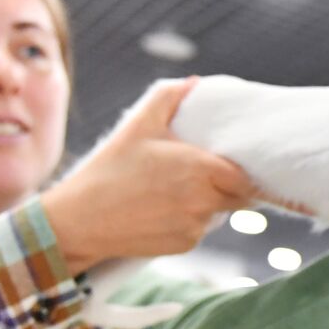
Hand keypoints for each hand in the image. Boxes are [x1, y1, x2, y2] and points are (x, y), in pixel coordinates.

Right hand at [42, 78, 256, 273]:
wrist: (82, 220)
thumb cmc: (111, 169)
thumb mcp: (139, 124)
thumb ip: (170, 97)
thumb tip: (194, 83)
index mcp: (201, 169)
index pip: (246, 177)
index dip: (243, 170)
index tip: (233, 162)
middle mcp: (204, 201)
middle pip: (238, 197)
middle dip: (229, 186)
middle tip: (209, 174)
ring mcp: (195, 227)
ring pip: (219, 214)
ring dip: (209, 203)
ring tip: (179, 190)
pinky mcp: (184, 245)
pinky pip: (199, 230)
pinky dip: (190, 221)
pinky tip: (165, 210)